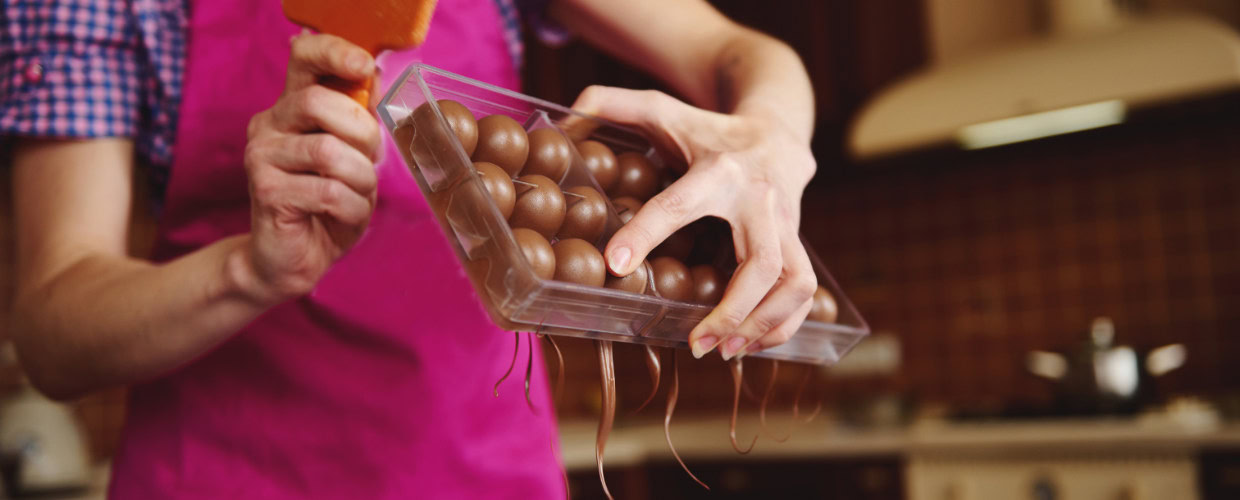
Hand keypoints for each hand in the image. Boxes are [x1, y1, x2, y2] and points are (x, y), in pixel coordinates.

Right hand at [240, 33, 379, 302]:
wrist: (292, 260)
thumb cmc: (327, 205)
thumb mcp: (353, 157)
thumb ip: (359, 118)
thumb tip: (374, 75)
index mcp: (291, 108)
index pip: (303, 56)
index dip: (334, 52)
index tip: (364, 66)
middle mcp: (268, 125)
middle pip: (317, 102)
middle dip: (362, 134)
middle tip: (370, 162)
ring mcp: (261, 157)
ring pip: (328, 152)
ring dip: (361, 179)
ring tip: (358, 196)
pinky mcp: (266, 192)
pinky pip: (329, 192)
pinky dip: (353, 209)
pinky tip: (345, 217)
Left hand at [573, 86, 817, 360]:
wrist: (779, 131)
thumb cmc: (708, 130)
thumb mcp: (663, 109)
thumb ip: (614, 104)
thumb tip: (565, 117)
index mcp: (718, 169)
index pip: (679, 204)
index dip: (646, 233)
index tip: (614, 265)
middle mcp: (758, 199)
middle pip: (759, 261)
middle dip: (732, 309)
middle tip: (697, 345)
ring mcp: (787, 225)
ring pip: (794, 282)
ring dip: (764, 324)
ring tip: (725, 353)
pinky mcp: (799, 244)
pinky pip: (805, 293)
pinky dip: (784, 325)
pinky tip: (749, 345)